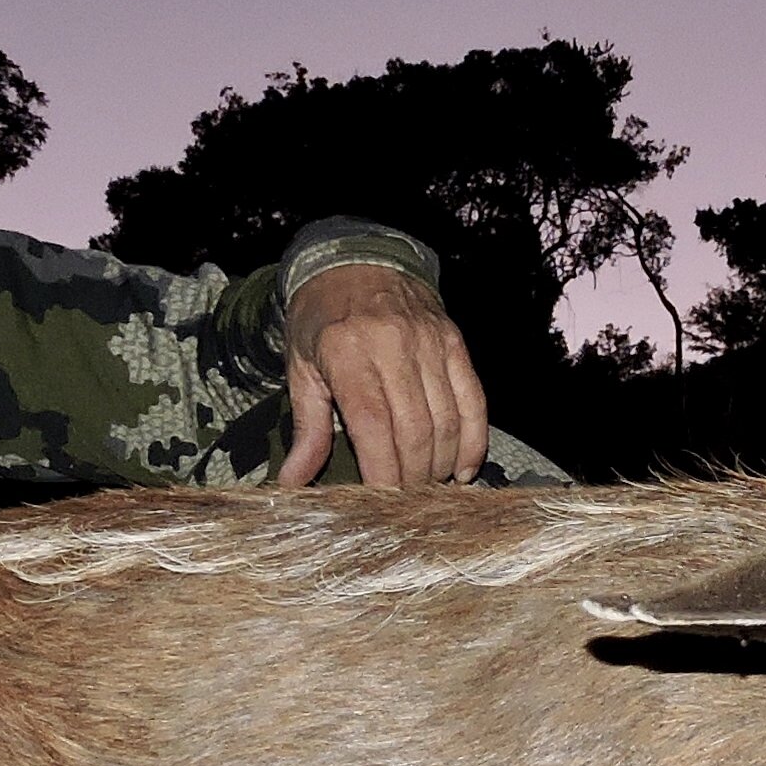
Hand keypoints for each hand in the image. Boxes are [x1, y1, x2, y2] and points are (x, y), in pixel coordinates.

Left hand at [279, 264, 488, 487]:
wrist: (356, 261)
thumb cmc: (321, 321)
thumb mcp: (301, 369)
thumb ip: (305, 429)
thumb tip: (292, 484)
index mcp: (347, 352)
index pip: (374, 424)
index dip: (382, 471)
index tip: (380, 504)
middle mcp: (393, 345)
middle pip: (414, 429)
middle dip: (412, 477)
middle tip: (403, 504)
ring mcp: (429, 342)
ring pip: (447, 420)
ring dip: (440, 464)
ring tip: (427, 488)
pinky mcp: (454, 342)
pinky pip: (473, 401)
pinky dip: (473, 441)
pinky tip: (462, 470)